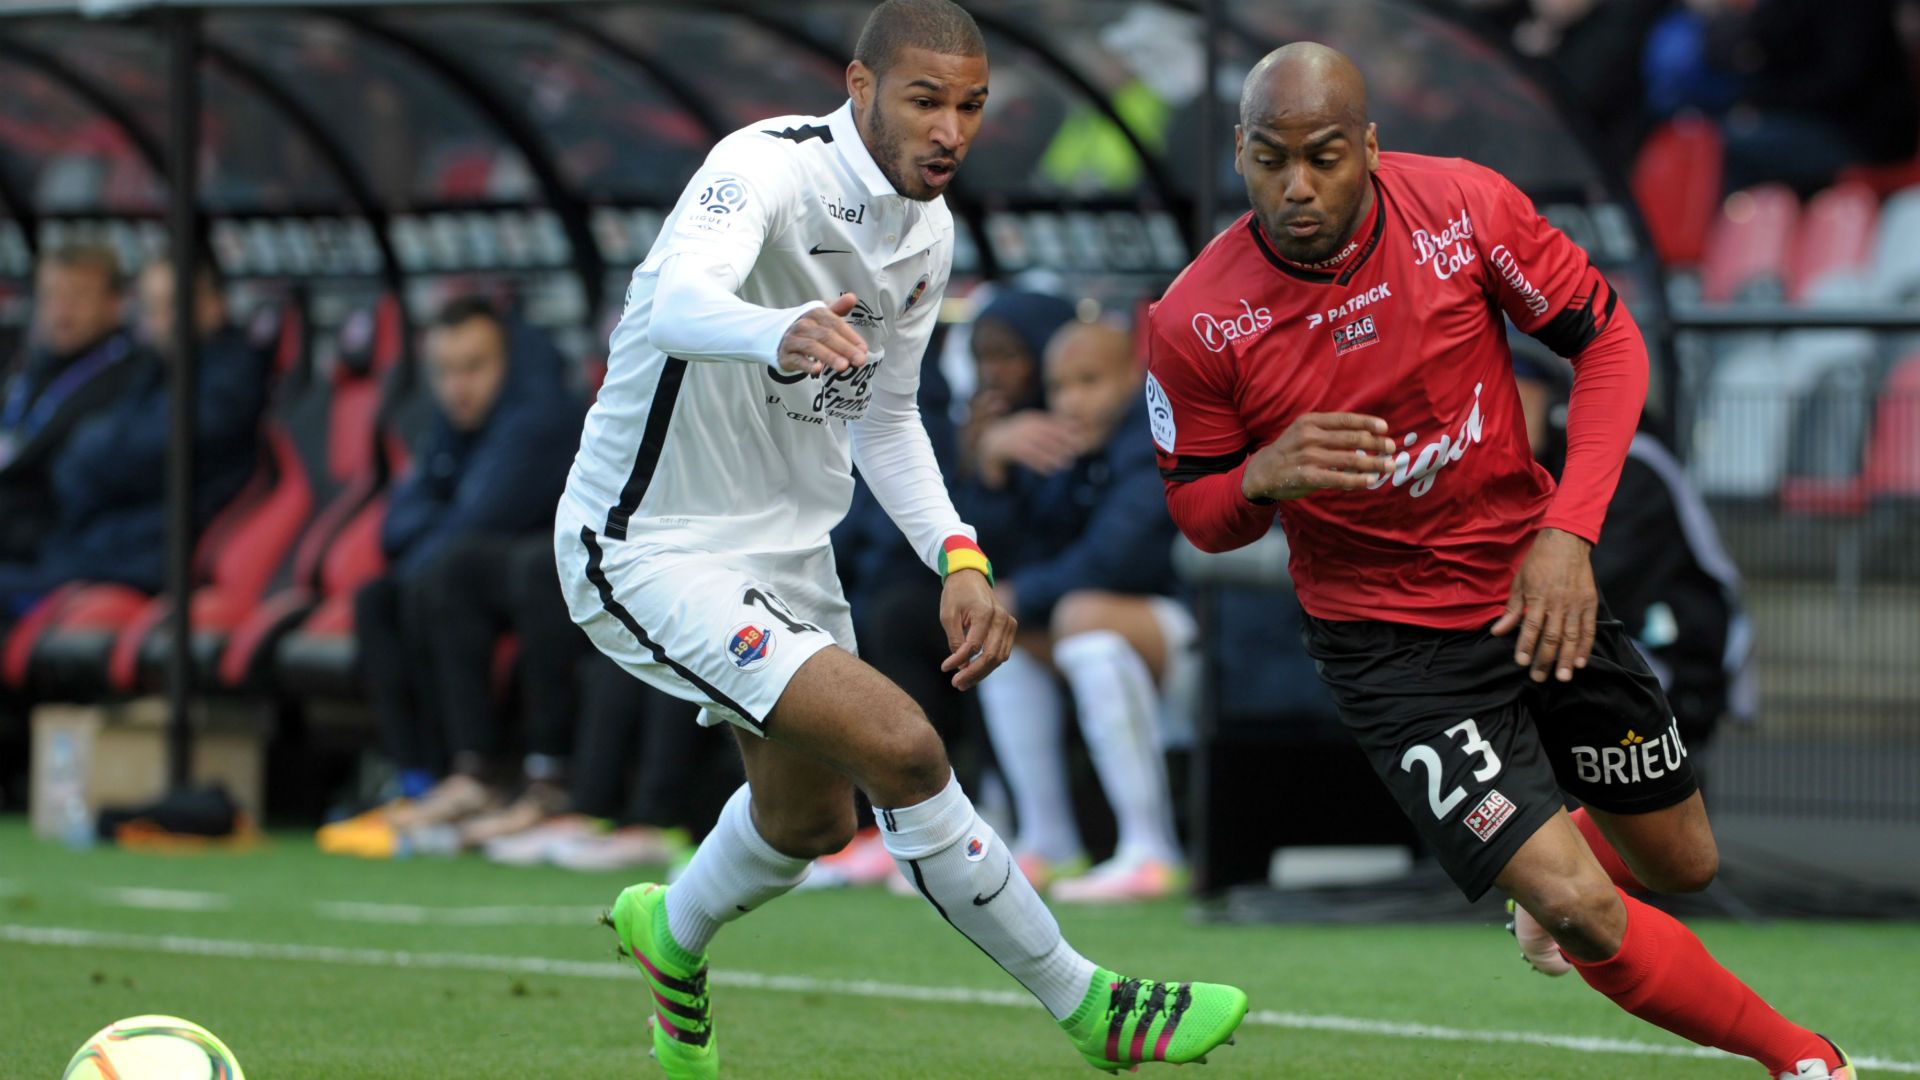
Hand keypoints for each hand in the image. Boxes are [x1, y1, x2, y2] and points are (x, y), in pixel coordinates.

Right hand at [777, 292, 868, 374]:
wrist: (778, 334)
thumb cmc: (808, 326)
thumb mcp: (822, 315)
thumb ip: (838, 308)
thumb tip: (852, 297)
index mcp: (815, 313)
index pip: (835, 324)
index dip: (850, 336)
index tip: (864, 349)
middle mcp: (803, 324)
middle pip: (826, 335)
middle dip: (845, 348)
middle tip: (860, 360)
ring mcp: (793, 340)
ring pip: (812, 347)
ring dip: (829, 356)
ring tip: (843, 366)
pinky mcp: (785, 355)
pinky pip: (797, 359)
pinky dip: (807, 364)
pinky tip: (818, 370)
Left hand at [939, 569, 1015, 690]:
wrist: (970, 576)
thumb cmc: (956, 594)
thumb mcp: (948, 615)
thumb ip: (955, 640)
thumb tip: (961, 665)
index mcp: (985, 613)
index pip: (974, 646)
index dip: (959, 660)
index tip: (945, 668)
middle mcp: (1002, 619)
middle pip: (991, 656)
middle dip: (974, 673)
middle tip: (957, 684)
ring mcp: (1009, 623)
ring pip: (1000, 657)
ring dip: (983, 672)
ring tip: (964, 682)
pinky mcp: (1010, 627)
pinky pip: (1003, 651)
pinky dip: (990, 663)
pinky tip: (974, 670)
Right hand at [977, 411, 1079, 485]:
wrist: (992, 441)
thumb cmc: (1020, 435)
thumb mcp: (1034, 425)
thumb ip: (1052, 425)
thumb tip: (1076, 426)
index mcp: (1032, 418)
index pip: (1053, 423)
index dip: (1068, 430)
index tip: (1081, 437)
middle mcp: (1025, 427)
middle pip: (1048, 435)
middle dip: (1064, 443)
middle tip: (1077, 452)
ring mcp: (1018, 438)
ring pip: (1039, 448)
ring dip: (1054, 456)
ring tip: (1067, 464)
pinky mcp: (1012, 450)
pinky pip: (1029, 458)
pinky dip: (1040, 464)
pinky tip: (1050, 471)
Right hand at [1241, 412, 1397, 501]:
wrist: (1261, 471)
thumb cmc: (1289, 450)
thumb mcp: (1303, 431)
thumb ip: (1328, 430)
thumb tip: (1363, 434)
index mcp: (1310, 422)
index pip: (1345, 420)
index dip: (1367, 422)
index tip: (1384, 428)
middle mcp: (1310, 437)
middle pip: (1351, 438)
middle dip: (1375, 443)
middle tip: (1391, 447)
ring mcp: (1308, 457)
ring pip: (1349, 459)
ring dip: (1373, 463)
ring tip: (1389, 465)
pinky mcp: (1308, 477)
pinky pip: (1338, 478)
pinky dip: (1357, 479)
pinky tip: (1371, 480)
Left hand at [1490, 527, 1596, 682]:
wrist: (1565, 542)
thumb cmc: (1538, 562)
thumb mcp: (1519, 582)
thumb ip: (1512, 609)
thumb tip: (1498, 631)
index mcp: (1538, 598)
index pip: (1531, 627)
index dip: (1525, 646)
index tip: (1521, 662)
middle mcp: (1558, 604)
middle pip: (1551, 637)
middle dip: (1545, 659)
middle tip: (1539, 678)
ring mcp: (1576, 605)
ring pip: (1571, 637)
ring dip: (1566, 659)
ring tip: (1562, 677)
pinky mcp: (1589, 604)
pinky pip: (1588, 629)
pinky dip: (1585, 647)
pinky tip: (1580, 662)